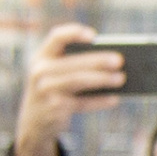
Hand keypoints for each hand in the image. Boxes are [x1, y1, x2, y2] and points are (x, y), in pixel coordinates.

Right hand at [13, 23, 124, 155]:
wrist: (35, 121)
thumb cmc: (55, 90)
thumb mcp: (56, 74)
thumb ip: (75, 64)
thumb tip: (112, 63)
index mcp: (41, 56)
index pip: (56, 37)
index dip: (74, 33)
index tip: (94, 36)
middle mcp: (40, 71)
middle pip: (72, 63)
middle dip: (97, 61)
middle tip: (119, 60)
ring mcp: (45, 91)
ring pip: (77, 81)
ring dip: (102, 79)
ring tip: (121, 78)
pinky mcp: (53, 109)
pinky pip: (81, 103)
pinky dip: (99, 101)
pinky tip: (114, 99)